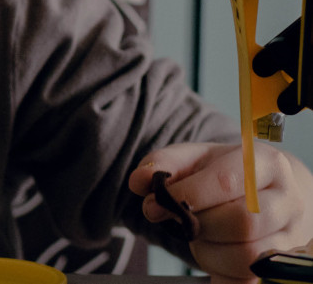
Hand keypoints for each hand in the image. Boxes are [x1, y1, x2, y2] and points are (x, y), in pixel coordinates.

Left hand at [129, 142, 312, 283]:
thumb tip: (139, 181)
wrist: (270, 190)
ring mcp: (291, 233)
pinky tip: (211, 255)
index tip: (155, 205)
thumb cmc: (227, 172)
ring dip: (208, 250)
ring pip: (246, 254)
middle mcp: (287, 198)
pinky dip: (221, 273)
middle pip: (240, 222)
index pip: (225, 181)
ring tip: (199, 235)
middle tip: (180, 222)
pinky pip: (248, 278)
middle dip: (198, 225)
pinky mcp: (282, 261)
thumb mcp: (196, 158)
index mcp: (264, 163)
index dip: (185, 195)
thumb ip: (164, 163)